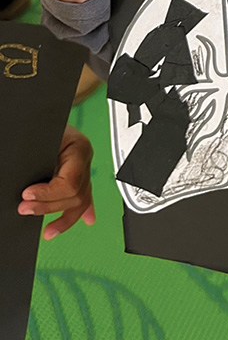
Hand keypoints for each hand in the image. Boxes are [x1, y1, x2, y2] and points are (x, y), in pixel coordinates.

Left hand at [18, 124, 94, 239]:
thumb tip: (26, 187)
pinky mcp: (80, 172)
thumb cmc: (46, 121)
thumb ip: (36, 161)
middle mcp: (85, 159)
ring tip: (49, 231)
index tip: (27, 195)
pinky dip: (85, 210)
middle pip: (75, 195)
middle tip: (25, 208)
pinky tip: (88, 220)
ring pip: (82, 200)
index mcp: (79, 147)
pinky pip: (86, 194)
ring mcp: (85, 166)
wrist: (47, 111)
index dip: (48, 193)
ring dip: (65, 218)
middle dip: (48, 206)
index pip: (70, 181)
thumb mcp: (42, 138)